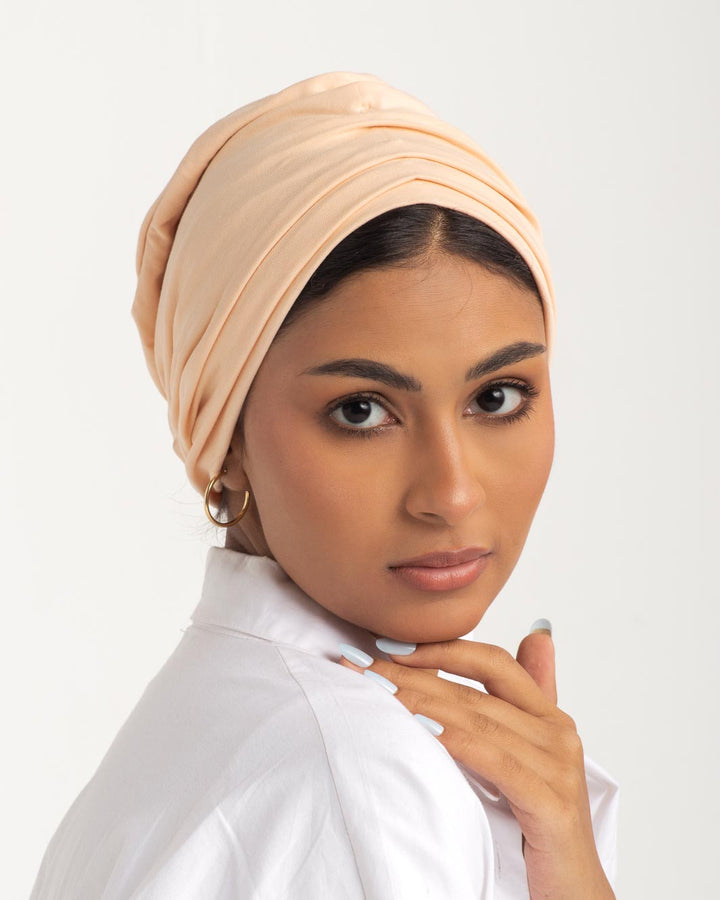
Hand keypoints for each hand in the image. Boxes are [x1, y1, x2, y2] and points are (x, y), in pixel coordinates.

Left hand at [338, 626, 614, 899]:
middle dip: (412, 675)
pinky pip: (493, 760)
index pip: (492, 662)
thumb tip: (537, 633)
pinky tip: (421, 728)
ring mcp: (558, 766)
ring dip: (420, 701)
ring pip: (477, 720)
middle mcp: (558, 733)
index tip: (389, 647)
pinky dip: (454, 739)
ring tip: (376, 691)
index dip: (442, 649)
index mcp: (550, 717)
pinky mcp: (552, 801)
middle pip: (474, 690)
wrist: (571, 898)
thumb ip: (524, 701)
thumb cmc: (538, 827)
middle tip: (362, 667)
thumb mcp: (525, 757)